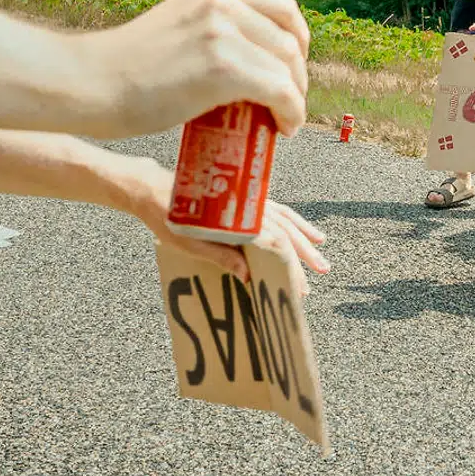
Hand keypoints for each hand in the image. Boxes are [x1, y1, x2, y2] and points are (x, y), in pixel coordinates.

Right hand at [91, 0, 309, 138]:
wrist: (89, 84)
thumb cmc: (126, 70)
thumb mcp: (178, 29)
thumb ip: (211, 31)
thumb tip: (250, 59)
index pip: (282, 6)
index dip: (299, 39)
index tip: (294, 66)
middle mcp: (222, 2)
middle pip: (289, 40)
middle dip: (298, 76)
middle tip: (288, 103)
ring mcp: (223, 33)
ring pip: (287, 68)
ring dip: (295, 98)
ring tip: (283, 121)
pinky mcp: (224, 68)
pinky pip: (281, 92)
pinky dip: (291, 113)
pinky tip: (283, 129)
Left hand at [132, 159, 328, 291]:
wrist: (153, 189)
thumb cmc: (169, 218)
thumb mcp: (191, 243)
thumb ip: (221, 256)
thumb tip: (248, 277)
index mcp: (240, 219)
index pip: (276, 244)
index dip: (291, 267)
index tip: (301, 286)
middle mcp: (250, 207)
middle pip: (286, 230)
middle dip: (305, 253)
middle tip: (322, 271)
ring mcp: (249, 200)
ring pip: (285, 217)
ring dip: (303, 234)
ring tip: (320, 249)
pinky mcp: (245, 197)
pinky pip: (275, 207)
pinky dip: (290, 218)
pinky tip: (297, 226)